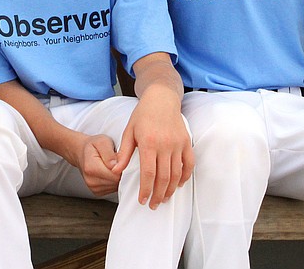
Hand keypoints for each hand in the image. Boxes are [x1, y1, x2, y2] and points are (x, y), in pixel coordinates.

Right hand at [75, 134, 119, 196]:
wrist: (82, 152)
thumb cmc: (93, 146)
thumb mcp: (102, 141)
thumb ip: (109, 153)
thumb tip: (116, 166)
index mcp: (91, 168)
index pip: (115, 174)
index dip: (122, 166)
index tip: (120, 158)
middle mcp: (91, 180)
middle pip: (116, 181)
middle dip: (120, 171)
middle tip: (115, 160)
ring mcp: (94, 188)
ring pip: (116, 186)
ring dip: (117, 176)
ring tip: (111, 166)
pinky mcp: (98, 192)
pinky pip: (113, 189)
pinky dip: (114, 181)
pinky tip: (109, 172)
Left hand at [113, 86, 193, 208]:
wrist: (162, 98)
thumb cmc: (143, 115)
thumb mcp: (129, 131)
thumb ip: (124, 153)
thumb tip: (115, 170)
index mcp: (148, 143)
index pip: (148, 174)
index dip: (146, 190)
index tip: (142, 200)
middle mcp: (165, 145)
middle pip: (163, 178)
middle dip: (158, 195)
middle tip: (153, 205)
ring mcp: (178, 144)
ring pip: (177, 174)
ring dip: (170, 189)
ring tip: (164, 198)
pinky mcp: (186, 142)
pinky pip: (189, 164)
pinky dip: (185, 176)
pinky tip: (178, 184)